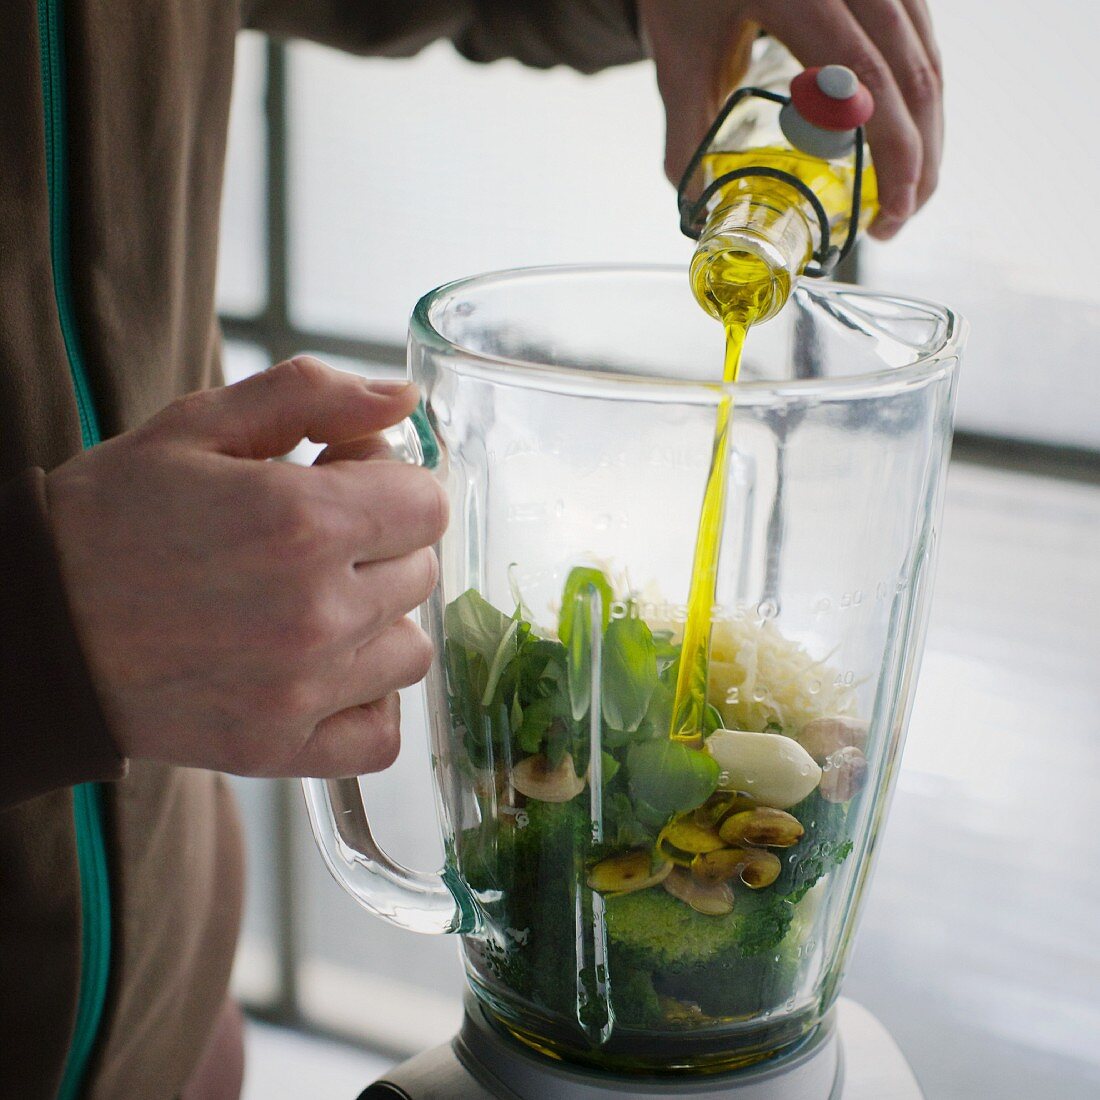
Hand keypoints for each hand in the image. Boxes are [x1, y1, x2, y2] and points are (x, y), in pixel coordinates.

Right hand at [46, 358, 447, 777]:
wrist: (32, 628)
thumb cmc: (111, 518)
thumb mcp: (196, 426)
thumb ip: (312, 396)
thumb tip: (403, 398)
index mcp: (305, 522)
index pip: (429, 504)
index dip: (392, 484)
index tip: (345, 484)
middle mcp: (317, 611)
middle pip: (422, 571)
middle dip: (382, 545)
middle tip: (314, 541)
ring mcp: (301, 690)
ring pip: (410, 650)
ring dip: (378, 623)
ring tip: (314, 605)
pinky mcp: (279, 749)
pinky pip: (382, 738)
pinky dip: (366, 704)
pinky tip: (324, 673)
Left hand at [639, 0, 942, 238]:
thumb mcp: (678, 60)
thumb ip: (686, 134)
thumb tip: (699, 205)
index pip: (866, 81)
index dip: (894, 154)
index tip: (890, 214)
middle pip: (916, 74)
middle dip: (921, 159)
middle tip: (898, 219)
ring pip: (928, 55)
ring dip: (927, 130)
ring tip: (904, 190)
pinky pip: (918, 36)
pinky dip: (916, 94)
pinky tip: (902, 137)